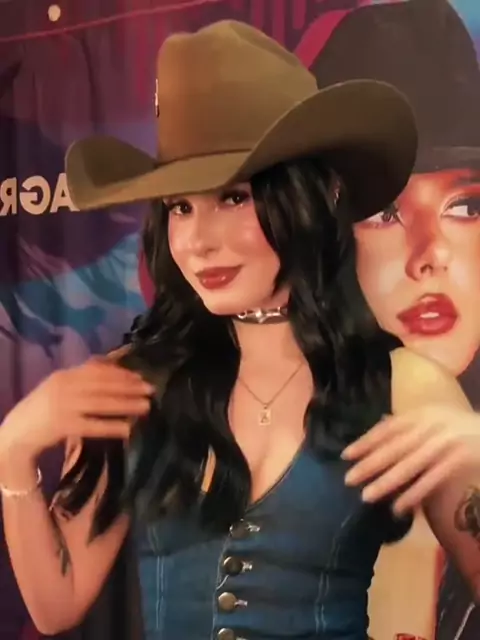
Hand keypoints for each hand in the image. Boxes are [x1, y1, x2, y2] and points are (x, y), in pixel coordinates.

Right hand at [0, 356, 154, 460]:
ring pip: (103, 404)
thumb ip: (81, 376)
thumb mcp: (58, 387)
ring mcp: (64, 406)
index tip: (140, 377)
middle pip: (104, 385)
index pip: (98, 370)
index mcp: (64, 375)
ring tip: (147, 407)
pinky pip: (94, 426)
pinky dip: (112, 427)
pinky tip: (129, 429)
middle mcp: (65, 387)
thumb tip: (111, 362)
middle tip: (151, 389)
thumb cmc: (41, 410)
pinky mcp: (64, 427)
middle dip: (130, 387)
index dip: (121, 373)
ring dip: (127, 405)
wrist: (15, 435)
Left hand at [342, 404, 479, 514]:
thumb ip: (414, 422)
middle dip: (370, 463)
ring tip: (367, 496)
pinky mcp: (461, 458)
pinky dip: (414, 494)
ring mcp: (447, 441)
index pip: (389, 427)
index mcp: (425, 413)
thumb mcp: (440, 418)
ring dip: (387, 482)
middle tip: (349, 479)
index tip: (346, 455)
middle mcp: (433, 424)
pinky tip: (399, 507)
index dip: (366, 441)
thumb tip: (383, 422)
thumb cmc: (468, 428)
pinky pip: (432, 479)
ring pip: (410, 464)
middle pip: (395, 446)